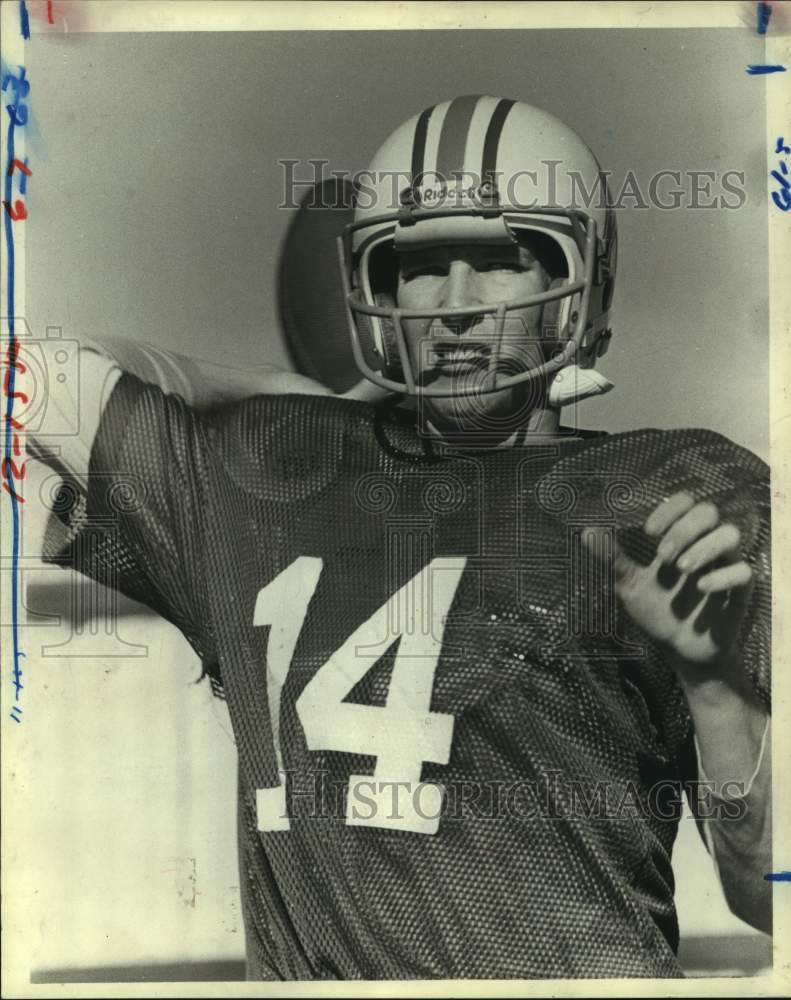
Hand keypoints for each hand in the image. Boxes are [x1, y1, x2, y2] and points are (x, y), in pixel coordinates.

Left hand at [583, 492, 752, 666]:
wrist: (678, 650)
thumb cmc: (656, 610)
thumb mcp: (629, 585)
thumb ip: (612, 559)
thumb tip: (587, 531)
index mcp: (680, 538)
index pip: (685, 502)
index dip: (670, 509)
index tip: (648, 531)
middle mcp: (705, 545)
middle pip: (709, 511)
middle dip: (684, 528)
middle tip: (663, 556)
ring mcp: (724, 566)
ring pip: (731, 534)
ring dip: (705, 546)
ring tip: (682, 568)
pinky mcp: (740, 592)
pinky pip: (744, 572)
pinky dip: (723, 576)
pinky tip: (702, 587)